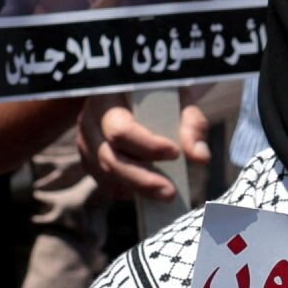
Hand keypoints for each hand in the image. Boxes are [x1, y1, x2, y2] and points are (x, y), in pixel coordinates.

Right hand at [87, 95, 217, 199]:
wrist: (139, 93)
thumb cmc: (161, 94)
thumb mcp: (179, 99)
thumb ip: (192, 125)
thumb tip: (200, 158)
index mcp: (108, 99)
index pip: (120, 130)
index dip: (147, 146)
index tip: (175, 153)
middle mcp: (90, 122)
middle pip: (110, 160)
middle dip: (141, 179)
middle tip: (170, 192)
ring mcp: (86, 143)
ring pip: (106, 176)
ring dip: (136, 189)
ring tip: (165, 194)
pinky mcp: (90, 161)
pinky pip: (105, 183)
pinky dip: (128, 191)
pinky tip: (149, 192)